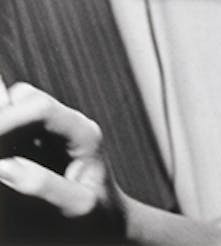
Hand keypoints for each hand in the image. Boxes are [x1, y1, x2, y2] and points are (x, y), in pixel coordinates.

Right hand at [0, 77, 125, 238]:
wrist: (106, 225)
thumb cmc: (98, 218)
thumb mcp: (77, 207)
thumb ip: (42, 186)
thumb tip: (2, 167)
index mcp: (84, 134)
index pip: (41, 109)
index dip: (7, 119)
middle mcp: (67, 125)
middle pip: (25, 99)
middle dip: (1, 118)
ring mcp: (51, 134)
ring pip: (14, 109)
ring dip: (2, 128)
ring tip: (2, 163)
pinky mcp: (34, 146)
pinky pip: (10, 132)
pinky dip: (3, 139)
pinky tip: (3, 163)